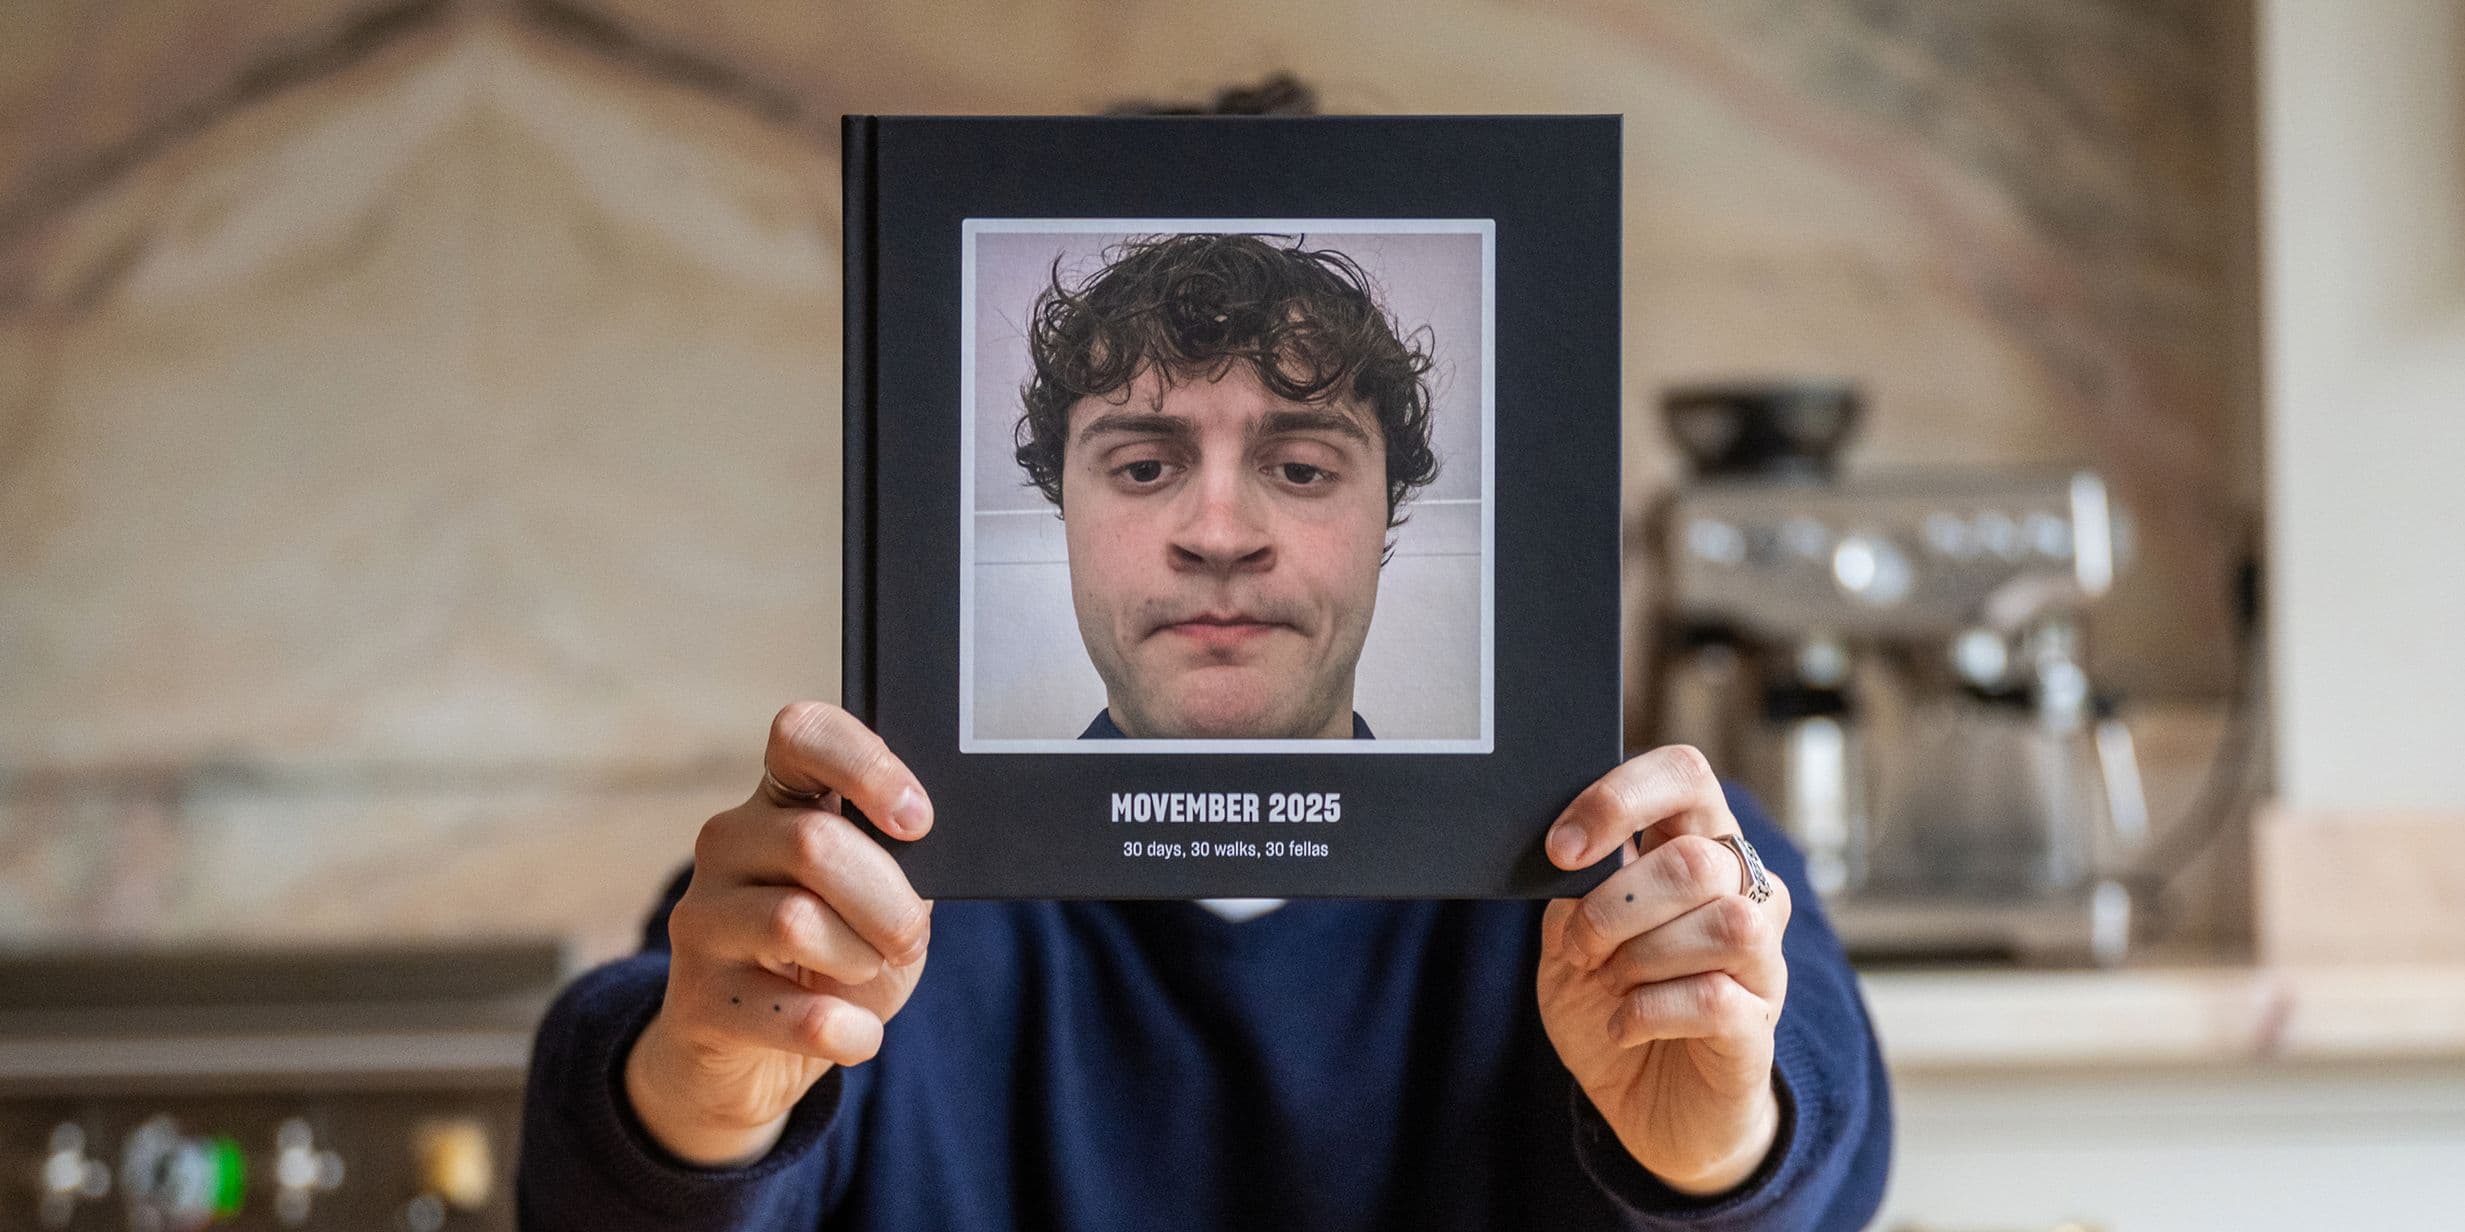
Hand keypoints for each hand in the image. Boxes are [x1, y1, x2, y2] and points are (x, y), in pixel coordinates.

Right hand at [624, 702, 935, 1166]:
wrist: (757, 1058)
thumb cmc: (833, 960)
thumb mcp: (879, 901)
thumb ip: (898, 865)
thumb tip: (923, 849)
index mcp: (779, 801)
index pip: (802, 735)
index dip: (866, 766)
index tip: (917, 820)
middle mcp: (727, 844)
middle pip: (814, 843)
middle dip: (889, 902)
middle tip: (906, 938)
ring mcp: (700, 920)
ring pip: (795, 922)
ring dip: (861, 961)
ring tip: (863, 976)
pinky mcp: (695, 1001)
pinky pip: (795, 1013)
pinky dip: (850, 1030)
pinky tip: (856, 1032)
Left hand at [1535, 745, 1792, 1196]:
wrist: (1649, 1110)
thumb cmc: (1613, 1009)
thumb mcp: (1569, 946)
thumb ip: (1574, 895)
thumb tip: (1570, 857)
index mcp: (1693, 849)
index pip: (1686, 775)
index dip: (1622, 797)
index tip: (1562, 849)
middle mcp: (1743, 892)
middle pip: (1697, 859)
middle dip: (1615, 905)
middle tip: (1581, 947)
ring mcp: (1762, 960)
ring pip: (1724, 922)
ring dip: (1641, 957)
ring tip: (1611, 986)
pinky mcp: (1760, 1024)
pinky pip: (1715, 998)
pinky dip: (1650, 1011)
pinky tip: (1623, 1025)